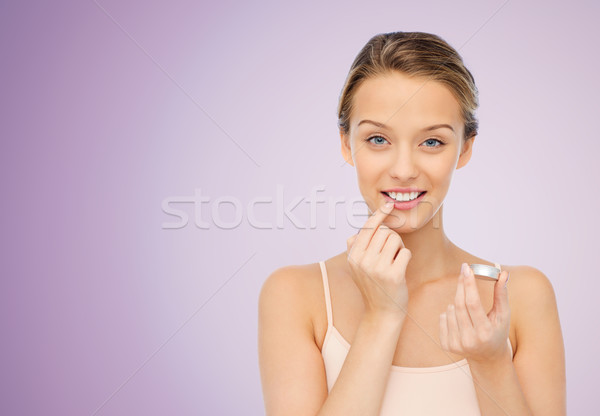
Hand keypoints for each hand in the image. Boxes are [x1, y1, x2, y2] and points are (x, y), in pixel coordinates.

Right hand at [346, 201, 410, 320]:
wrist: (382, 313)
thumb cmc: (372, 286)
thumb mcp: (357, 268)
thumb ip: (355, 249)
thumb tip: (357, 232)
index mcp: (353, 256)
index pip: (367, 228)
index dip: (379, 215)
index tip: (388, 205)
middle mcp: (363, 261)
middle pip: (384, 232)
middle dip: (392, 239)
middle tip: (391, 253)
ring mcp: (378, 268)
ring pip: (395, 239)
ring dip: (399, 248)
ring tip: (395, 261)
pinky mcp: (394, 275)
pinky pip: (406, 252)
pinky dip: (406, 258)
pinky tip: (401, 269)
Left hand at [439, 263, 510, 363]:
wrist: (487, 357)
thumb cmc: (497, 331)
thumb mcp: (503, 315)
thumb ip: (502, 294)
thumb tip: (503, 273)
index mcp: (485, 333)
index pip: (473, 303)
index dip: (469, 284)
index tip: (467, 268)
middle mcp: (469, 340)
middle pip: (459, 304)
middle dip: (462, 285)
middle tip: (464, 271)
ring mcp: (456, 344)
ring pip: (450, 309)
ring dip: (457, 302)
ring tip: (468, 308)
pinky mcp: (446, 345)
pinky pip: (443, 317)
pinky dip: (451, 312)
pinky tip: (461, 319)